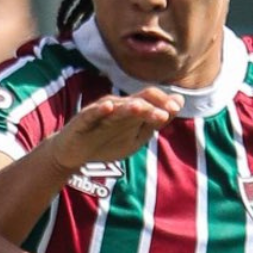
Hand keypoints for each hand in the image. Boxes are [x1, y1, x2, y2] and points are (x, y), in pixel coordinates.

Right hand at [48, 88, 181, 170]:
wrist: (74, 153)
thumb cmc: (107, 143)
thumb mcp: (136, 137)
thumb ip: (156, 121)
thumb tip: (179, 101)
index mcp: (130, 109)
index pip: (149, 98)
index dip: (163, 102)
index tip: (176, 109)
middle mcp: (116, 107)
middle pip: (136, 101)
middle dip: (150, 107)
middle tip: (165, 114)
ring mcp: (99, 113)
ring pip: (116, 108)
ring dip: (129, 107)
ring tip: (140, 108)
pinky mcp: (82, 121)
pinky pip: (91, 114)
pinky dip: (99, 110)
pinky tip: (108, 107)